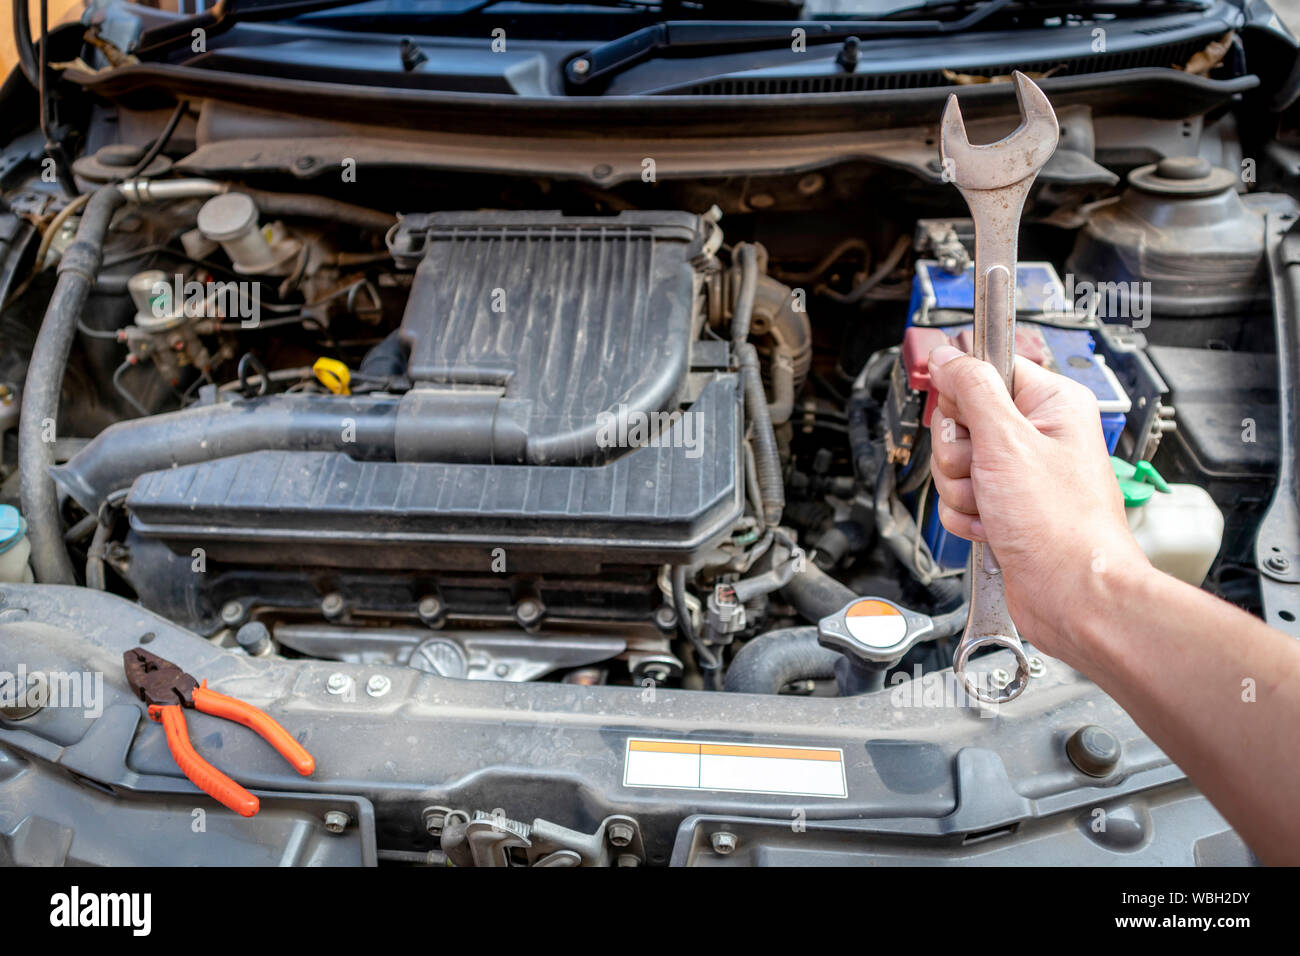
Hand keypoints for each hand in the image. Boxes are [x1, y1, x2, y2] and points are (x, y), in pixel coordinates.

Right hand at [926, 344, 1150, 668]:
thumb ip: (972, 389)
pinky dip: (966, 517)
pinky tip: (994, 528)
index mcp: (1050, 404)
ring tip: (995, 507)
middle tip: (984, 472)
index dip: (964, 398)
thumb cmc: (1060, 525)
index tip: (966, 421)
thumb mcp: (1006, 442)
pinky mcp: (1005, 507)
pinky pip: (960, 499)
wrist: (1072, 594)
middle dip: (958, 455)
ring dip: (962, 491)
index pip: (985, 372)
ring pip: (955, 464)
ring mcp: (1020, 474)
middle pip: (960, 422)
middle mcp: (1037, 435)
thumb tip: (947, 356)